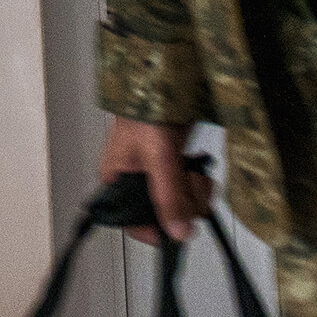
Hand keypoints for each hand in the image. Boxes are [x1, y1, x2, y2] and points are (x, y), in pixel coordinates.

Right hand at [97, 116, 206, 244]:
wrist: (166, 83)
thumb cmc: (146, 113)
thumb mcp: (158, 158)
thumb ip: (168, 196)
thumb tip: (178, 232)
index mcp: (118, 183)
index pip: (131, 222)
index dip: (153, 231)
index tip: (175, 232)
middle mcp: (136, 184)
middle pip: (163, 215)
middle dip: (182, 201)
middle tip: (187, 180)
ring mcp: (158, 178)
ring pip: (181, 205)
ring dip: (195, 190)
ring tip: (193, 169)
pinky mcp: (175, 169)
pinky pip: (191, 191)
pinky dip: (199, 182)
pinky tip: (197, 168)